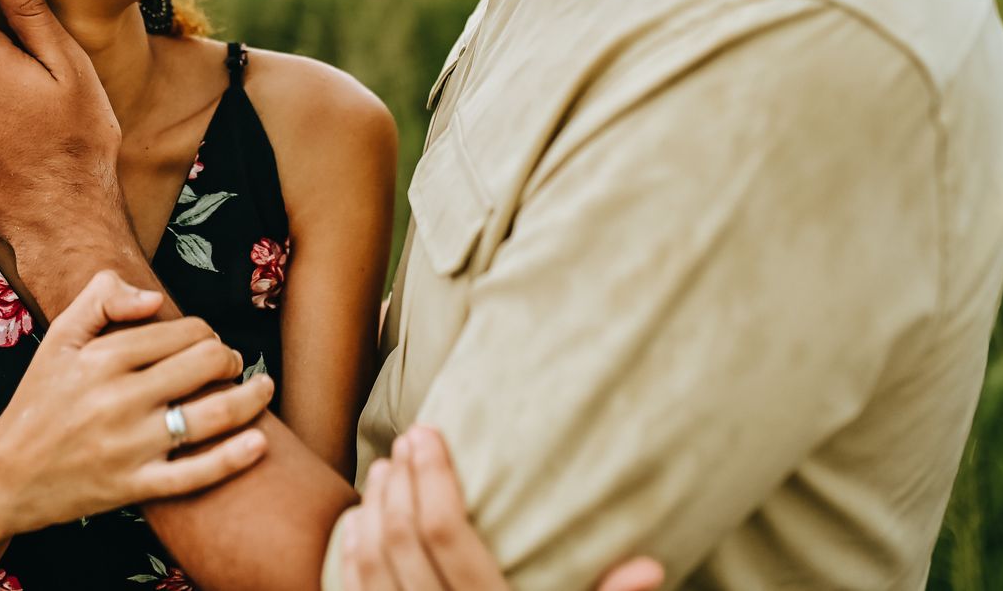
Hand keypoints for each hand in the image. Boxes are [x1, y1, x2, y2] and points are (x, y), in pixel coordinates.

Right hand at [0, 271, 273, 545]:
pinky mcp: (134, 486)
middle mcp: (120, 399)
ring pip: (211, 414)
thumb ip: (100, 298)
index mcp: (103, 358)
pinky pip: (196, 473)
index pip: (182, 332)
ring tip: (263, 387)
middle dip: (229, 357)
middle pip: (205, 364)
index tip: (206, 341)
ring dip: (250, 397)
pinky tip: (259, 441)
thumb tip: (154, 297)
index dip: (206, 331)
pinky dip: (234, 457)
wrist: (4, 477)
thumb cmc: (36, 402)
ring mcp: (130, 446)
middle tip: (230, 362)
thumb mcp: (58, 339)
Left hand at [339, 425, 662, 590]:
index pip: (450, 537)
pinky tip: (358, 524)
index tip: (428, 434)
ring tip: (384, 470)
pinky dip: (351, 556)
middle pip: (402, 543)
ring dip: (373, 510)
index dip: (434, 478)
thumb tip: (651, 567)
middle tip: (406, 441)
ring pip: (371, 568)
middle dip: (399, 483)